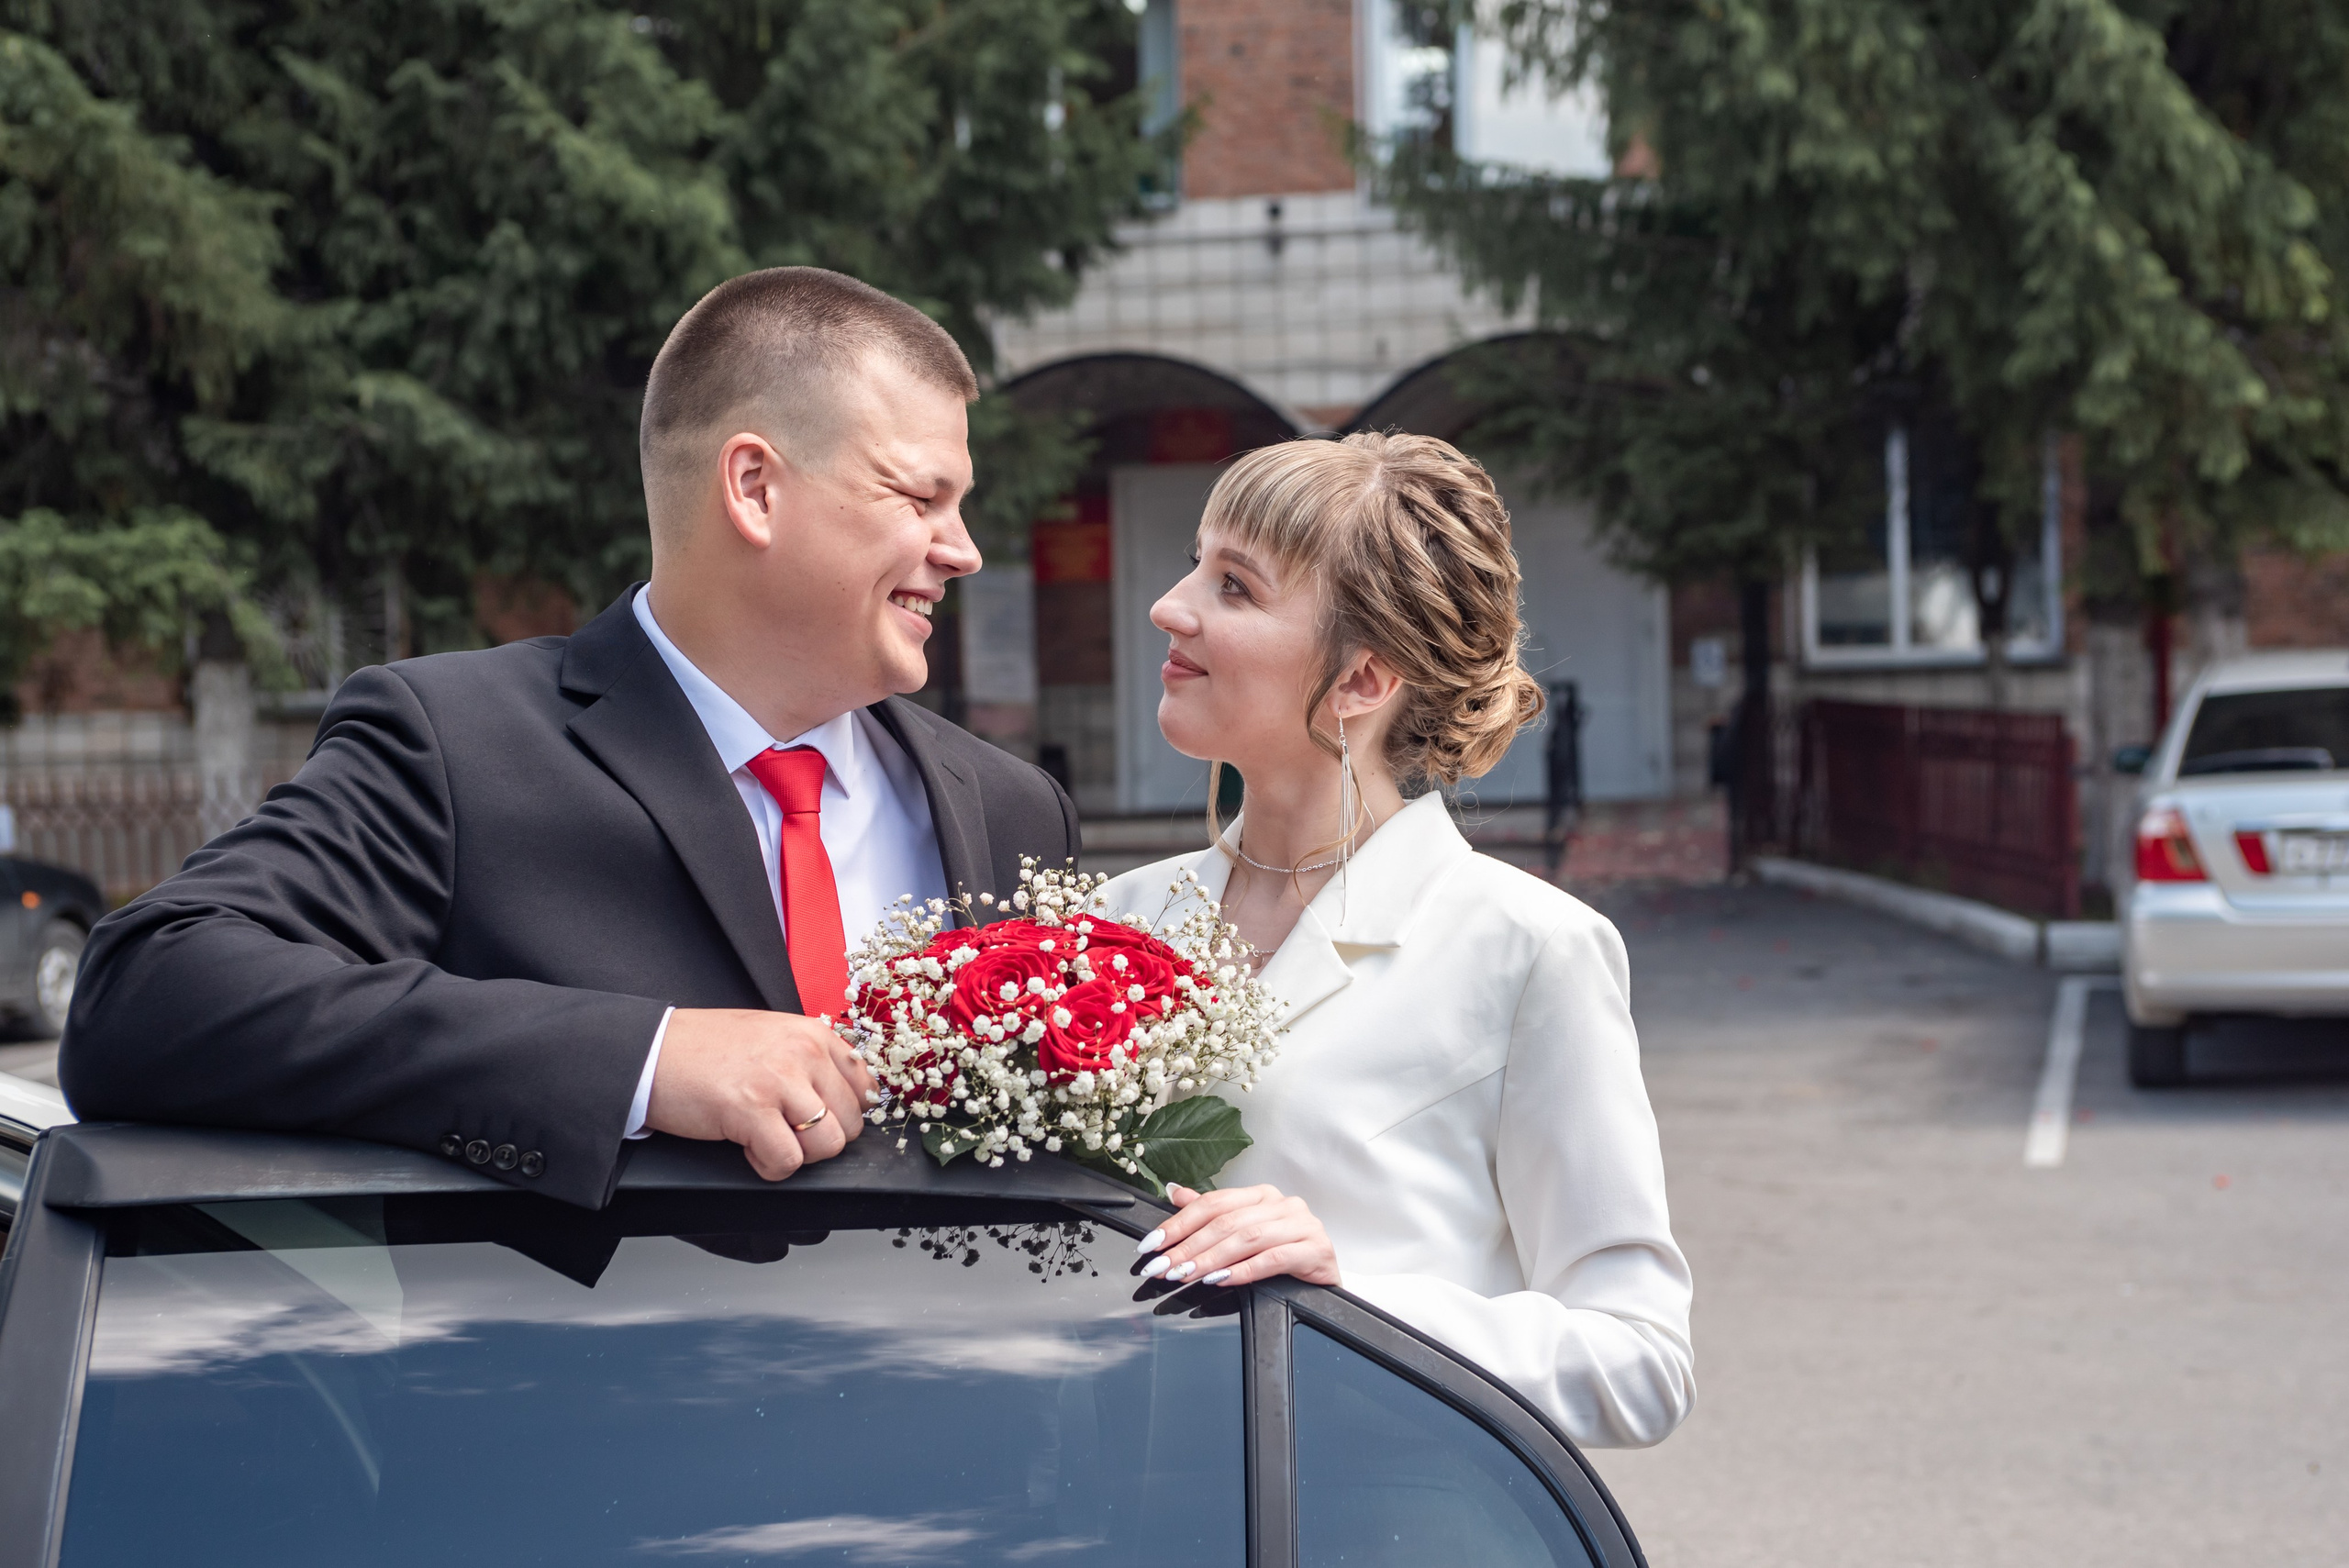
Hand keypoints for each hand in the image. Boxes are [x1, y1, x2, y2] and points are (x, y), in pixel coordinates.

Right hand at [646, 1009, 876, 1180]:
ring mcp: (779, 1080)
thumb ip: (810, 1060)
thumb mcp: (771, 1037)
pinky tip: (747, 1147)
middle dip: (820, 1140)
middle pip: (851, 1123)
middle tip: (783, 1132)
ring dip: (798, 1156)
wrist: (650, 1052)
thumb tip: (849, 1099)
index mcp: (813, 1033)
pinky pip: (788, 1161)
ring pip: (828, 1145)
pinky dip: (769, 1167)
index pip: (865, 1088)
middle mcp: (803, 1052)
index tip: (818, 1120)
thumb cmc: (705, 1049)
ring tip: (766, 1139)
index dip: (843, 1115)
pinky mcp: (751, 1109)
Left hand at [1134, 1183, 1339, 1288]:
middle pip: (1226, 1221)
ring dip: (1210, 1259)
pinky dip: (1244, 1270)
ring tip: (1184, 1274)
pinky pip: (1273, 1258)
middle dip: (1188, 1246)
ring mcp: (1301, 1224)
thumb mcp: (1245, 1232)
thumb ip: (1212, 1213)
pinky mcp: (1316, 1249)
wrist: (1326, 1279)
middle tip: (1162, 1265)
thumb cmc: (1285, 1255)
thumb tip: (1175, 1192)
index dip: (1179, 1222)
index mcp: (1261, 1195)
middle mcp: (1282, 1203)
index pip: (1213, 1203)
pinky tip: (1221, 1280)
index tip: (1152, 1244)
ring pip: (1247, 1238)